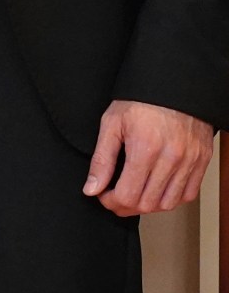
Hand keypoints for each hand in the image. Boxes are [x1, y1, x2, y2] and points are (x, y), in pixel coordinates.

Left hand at [83, 99, 214, 215]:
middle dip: (125, 206)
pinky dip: (171, 199)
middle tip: (114, 198)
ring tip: (134, 195)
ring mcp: (189, 162)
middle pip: (148, 204)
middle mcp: (170, 159)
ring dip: (148, 206)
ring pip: (168, 203)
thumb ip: (102, 159)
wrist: (173, 86)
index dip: (111, 201)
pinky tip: (156, 191)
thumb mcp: (112, 124)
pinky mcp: (201, 162)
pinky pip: (188, 194)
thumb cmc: (140, 102)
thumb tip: (91, 188)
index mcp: (145, 149)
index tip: (102, 195)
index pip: (128, 195)